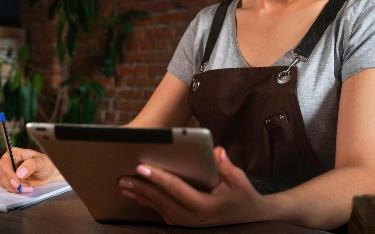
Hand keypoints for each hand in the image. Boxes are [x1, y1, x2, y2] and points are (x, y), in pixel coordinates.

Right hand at [0, 148, 64, 193]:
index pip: (4, 163)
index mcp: (14, 154)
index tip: (16, 182)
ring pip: (3, 182)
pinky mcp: (11, 181)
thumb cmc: (45, 164)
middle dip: (10, 183)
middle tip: (20, 188)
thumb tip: (19, 173)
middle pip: (1, 174)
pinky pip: (7, 187)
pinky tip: (25, 189)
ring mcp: (9, 172)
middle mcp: (9, 162)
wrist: (48, 173)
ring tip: (27, 188)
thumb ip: (30, 165)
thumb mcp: (41, 162)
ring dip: (13, 188)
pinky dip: (14, 190)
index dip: (8, 174)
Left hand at [118, 146, 271, 225]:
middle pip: (162, 201)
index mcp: (204, 206)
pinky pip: (163, 213)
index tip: (142, 168)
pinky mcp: (185, 223)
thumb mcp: (239, 179)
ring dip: (141, 197)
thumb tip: (216, 151)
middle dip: (142, 189)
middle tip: (123, 178)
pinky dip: (149, 204)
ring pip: (160, 209)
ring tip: (124, 186)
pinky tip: (138, 196)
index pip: (176, 189)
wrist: (250, 216)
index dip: (158, 178)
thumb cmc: (243, 196)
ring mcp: (189, 223)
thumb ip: (226, 166)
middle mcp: (193, 218)